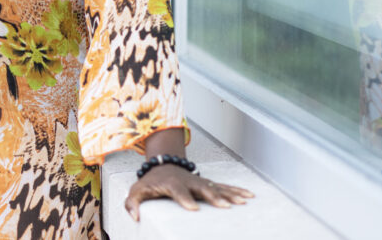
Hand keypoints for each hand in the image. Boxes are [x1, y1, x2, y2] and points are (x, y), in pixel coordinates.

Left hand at [124, 165, 252, 220]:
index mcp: (171, 184)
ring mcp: (199, 181)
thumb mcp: (137, 190)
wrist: (163, 164)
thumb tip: (135, 217)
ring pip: (217, 187)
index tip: (193, 208)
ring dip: (231, 194)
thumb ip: (132, 203)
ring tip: (244, 201)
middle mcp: (188, 181)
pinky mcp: (207, 183)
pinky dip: (236, 190)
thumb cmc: (150, 182)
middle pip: (202, 188)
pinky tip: (248, 196)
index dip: (185, 199)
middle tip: (225, 206)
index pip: (178, 191)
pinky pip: (223, 186)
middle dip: (214, 197)